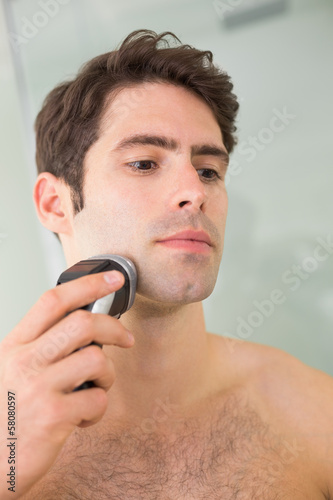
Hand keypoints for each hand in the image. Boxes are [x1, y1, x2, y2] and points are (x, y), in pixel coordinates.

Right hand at [0, 270, 133, 497]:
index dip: (88, 285)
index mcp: (15, 345)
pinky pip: (98, 400)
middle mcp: (24, 361)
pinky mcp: (53, 417)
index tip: (113, 279)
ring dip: (107, 375)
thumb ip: (43, 346)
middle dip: (114, 328)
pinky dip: (99, 409)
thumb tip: (88, 325)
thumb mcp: (14, 370)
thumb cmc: (9, 415)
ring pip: (96, 360)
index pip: (53, 301)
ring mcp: (37, 388)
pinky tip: (83, 417)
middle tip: (125, 339)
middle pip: (82, 323)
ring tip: (95, 388)